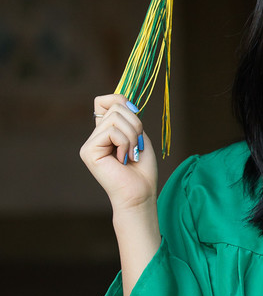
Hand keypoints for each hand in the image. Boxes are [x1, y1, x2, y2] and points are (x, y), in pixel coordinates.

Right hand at [80, 94, 157, 212]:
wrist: (140, 194)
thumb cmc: (142, 170)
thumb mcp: (138, 135)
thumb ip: (128, 116)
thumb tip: (121, 100)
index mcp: (105, 132)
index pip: (105, 100)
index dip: (121, 102)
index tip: (137, 123)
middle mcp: (94, 136)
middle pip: (115, 107)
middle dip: (135, 125)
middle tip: (136, 147)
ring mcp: (89, 143)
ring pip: (115, 118)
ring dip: (132, 136)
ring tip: (130, 155)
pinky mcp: (88, 151)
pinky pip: (112, 131)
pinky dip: (125, 144)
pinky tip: (122, 160)